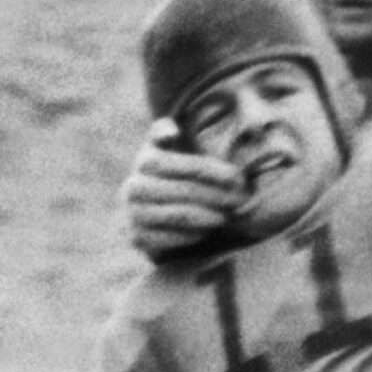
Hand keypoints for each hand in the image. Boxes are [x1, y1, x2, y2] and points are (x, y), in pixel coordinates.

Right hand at [121, 121, 242, 258]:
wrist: (145, 209)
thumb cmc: (168, 174)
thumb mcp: (166, 149)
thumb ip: (165, 132)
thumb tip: (171, 133)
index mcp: (145, 160)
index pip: (183, 164)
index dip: (212, 171)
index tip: (237, 178)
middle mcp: (133, 187)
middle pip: (183, 190)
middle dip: (215, 195)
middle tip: (238, 201)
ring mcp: (134, 214)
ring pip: (176, 215)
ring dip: (206, 216)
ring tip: (226, 217)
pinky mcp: (137, 238)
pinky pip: (168, 239)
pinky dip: (191, 235)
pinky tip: (208, 231)